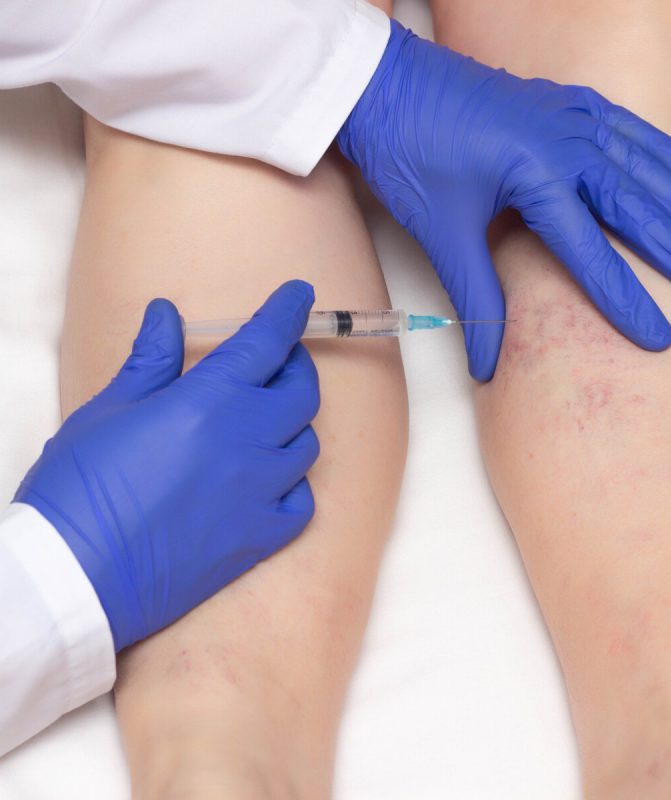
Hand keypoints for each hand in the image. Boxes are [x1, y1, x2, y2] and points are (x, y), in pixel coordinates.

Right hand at [15, 281, 319, 650]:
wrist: (74, 577)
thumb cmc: (80, 487)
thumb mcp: (108, 410)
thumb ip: (151, 359)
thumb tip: (167, 313)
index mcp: (207, 402)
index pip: (266, 342)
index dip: (287, 312)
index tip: (299, 295)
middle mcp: (246, 443)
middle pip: (301, 392)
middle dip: (295, 367)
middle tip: (277, 362)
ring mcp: (259, 493)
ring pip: (307, 446)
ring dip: (293, 426)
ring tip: (266, 423)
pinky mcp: (259, 538)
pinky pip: (302, 503)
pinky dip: (293, 485)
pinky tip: (268, 481)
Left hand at [338, 21, 670, 380]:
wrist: (382, 86)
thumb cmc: (408, 155)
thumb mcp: (443, 233)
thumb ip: (476, 297)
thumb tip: (489, 363)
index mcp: (537, 175)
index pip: (593, 254)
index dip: (628, 300)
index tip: (661, 337)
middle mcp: (566, 142)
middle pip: (639, 209)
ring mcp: (567, 116)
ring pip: (644, 168)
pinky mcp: (561, 103)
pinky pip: (626, 129)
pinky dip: (660, 153)